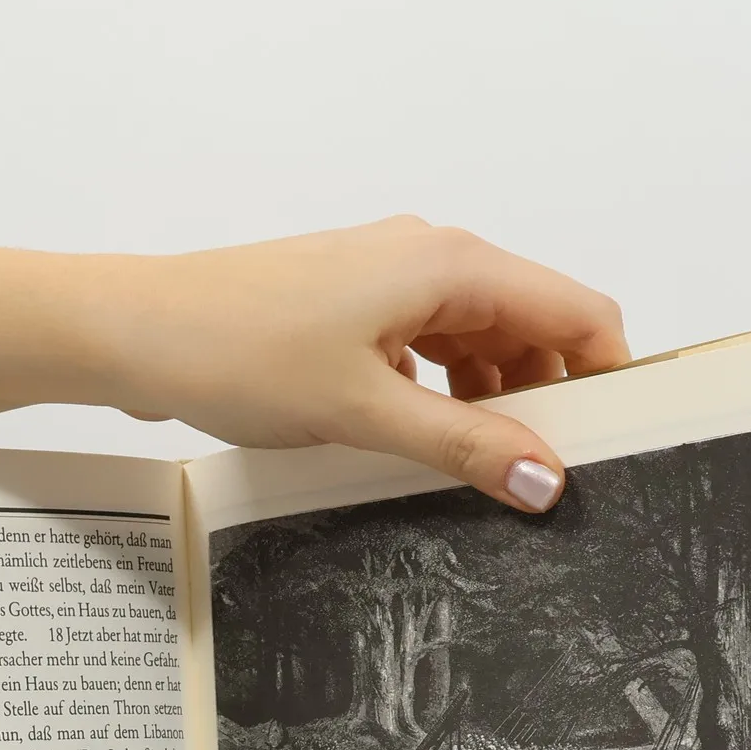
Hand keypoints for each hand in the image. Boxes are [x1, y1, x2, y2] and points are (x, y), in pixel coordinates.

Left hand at [0, 218, 626, 512]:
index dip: (608, 379)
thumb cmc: (238, 349)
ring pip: (480, 348)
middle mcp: (431, 262)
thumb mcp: (366, 413)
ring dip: (491, 409)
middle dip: (548, 404)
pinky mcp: (355, 313)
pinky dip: (443, 402)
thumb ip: (465, 448)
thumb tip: (546, 480)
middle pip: (534, 330)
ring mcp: (391, 285)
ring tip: (480, 481)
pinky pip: (431, 356)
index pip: (578, 312)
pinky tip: (423, 452)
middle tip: (543, 487)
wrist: (136, 332)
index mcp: (452, 266)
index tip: (614, 450)